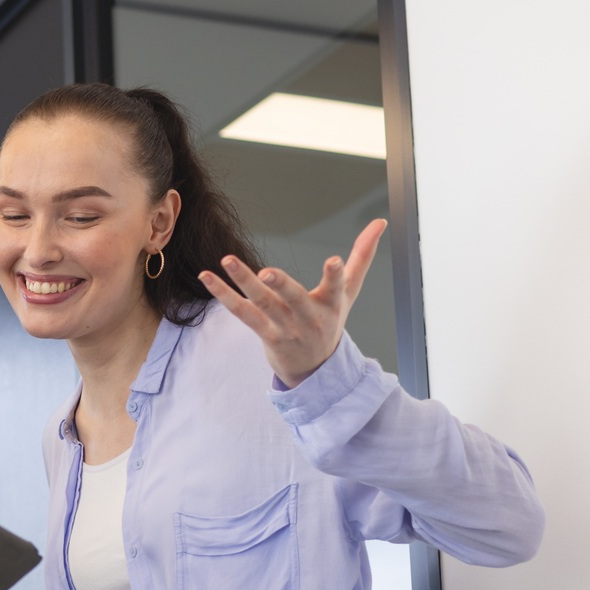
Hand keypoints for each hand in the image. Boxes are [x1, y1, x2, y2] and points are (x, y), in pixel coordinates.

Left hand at [198, 218, 386, 387]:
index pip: (336, 287)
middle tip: (266, 271)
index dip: (335, 275)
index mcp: (331, 304)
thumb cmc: (331, 321)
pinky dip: (224, 295)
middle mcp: (307, 317)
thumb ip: (363, 255)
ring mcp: (284, 328)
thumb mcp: (350, 292)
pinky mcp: (264, 334)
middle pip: (293, 298)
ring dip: (244, 282)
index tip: (334, 261)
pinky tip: (208, 277)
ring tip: (227, 260)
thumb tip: (381, 221)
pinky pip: (242, 313)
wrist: (314, 368)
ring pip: (263, 303)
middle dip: (281, 284)